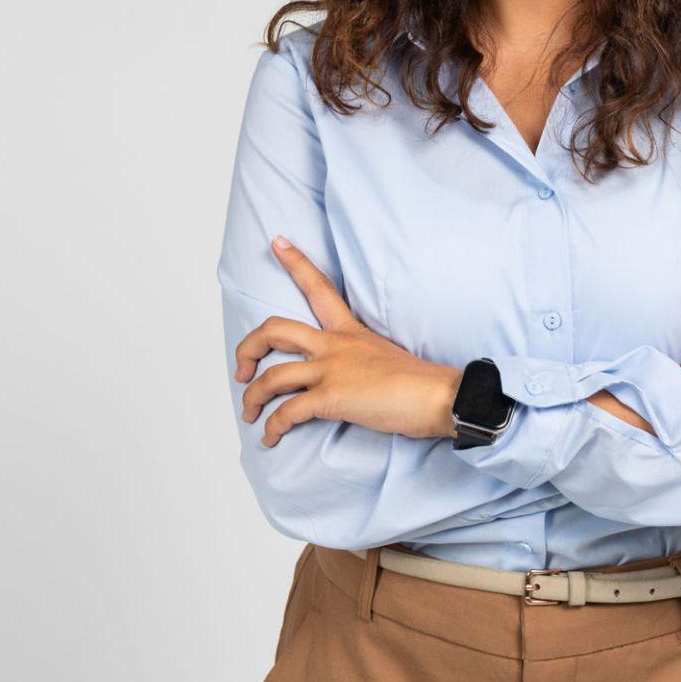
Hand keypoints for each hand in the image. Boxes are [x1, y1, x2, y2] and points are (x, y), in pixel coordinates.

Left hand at [234, 236, 460, 447]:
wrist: (439, 395)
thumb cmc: (419, 382)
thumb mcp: (384, 355)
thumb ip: (359, 360)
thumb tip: (349, 378)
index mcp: (349, 332)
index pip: (318, 288)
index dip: (294, 262)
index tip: (276, 242)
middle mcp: (335, 345)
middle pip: (275, 330)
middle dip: (248, 346)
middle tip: (241, 367)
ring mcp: (332, 370)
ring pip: (272, 376)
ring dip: (252, 396)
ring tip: (249, 412)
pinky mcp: (331, 397)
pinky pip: (288, 412)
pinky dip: (273, 427)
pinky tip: (271, 438)